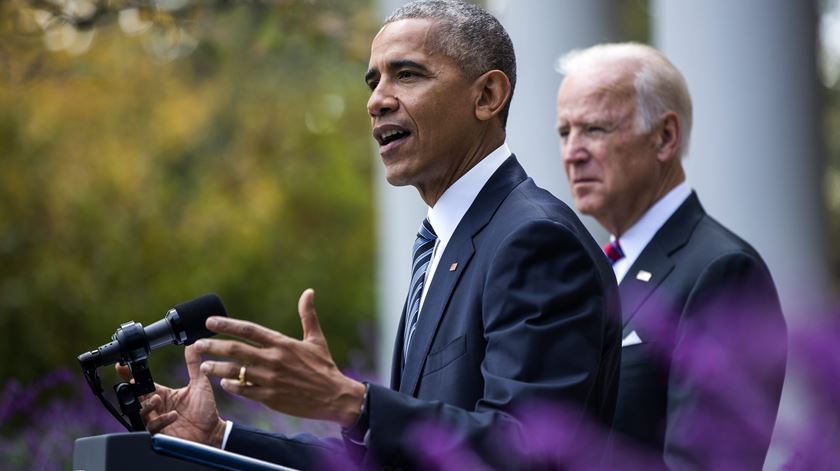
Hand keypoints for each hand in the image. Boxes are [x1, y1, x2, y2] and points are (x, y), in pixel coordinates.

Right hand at [116, 345, 226, 446]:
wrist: (212, 432)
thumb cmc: (205, 409)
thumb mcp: (200, 384)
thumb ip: (193, 365)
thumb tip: (192, 345)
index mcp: (163, 394)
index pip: (143, 383)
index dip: (130, 375)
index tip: (122, 366)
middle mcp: (157, 407)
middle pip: (137, 397)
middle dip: (133, 390)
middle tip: (137, 384)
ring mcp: (157, 420)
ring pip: (140, 413)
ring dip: (147, 405)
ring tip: (157, 399)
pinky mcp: (160, 434)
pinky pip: (152, 428)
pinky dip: (161, 420)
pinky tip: (173, 415)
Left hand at [196, 288, 365, 426]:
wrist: (334, 397)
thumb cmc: (324, 366)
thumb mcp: (316, 339)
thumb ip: (308, 315)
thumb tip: (309, 292)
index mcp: (282, 343)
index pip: (248, 330)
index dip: (227, 325)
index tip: (209, 322)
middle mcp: (273, 360)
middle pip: (235, 350)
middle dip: (213, 346)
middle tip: (197, 344)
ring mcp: (270, 380)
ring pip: (236, 372)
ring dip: (217, 368)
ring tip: (204, 366)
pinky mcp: (270, 398)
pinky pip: (245, 390)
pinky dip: (232, 385)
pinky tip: (223, 382)